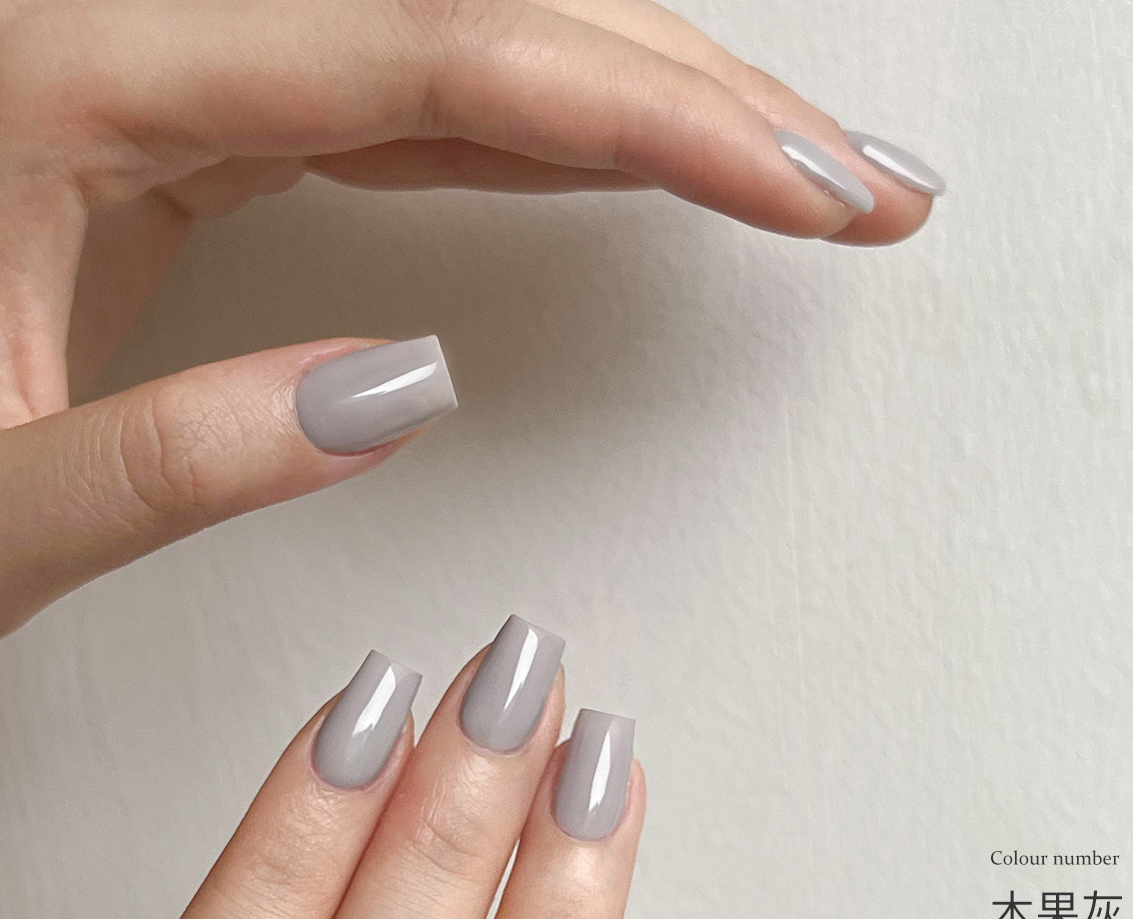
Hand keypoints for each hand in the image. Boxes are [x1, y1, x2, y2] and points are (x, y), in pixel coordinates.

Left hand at [0, 0, 940, 635]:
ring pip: (477, 45)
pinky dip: (560, 134)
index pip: (439, 59)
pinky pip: (423, 98)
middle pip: (493, 15)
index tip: (801, 186)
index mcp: (73, 70)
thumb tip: (404, 393)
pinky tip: (648, 158)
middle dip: (702, 95)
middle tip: (855, 183)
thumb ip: (179, 459)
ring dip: (655, 104)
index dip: (650, 115)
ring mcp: (187, 68)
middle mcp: (145, 29)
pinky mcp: (207, 120)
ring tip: (796, 177)